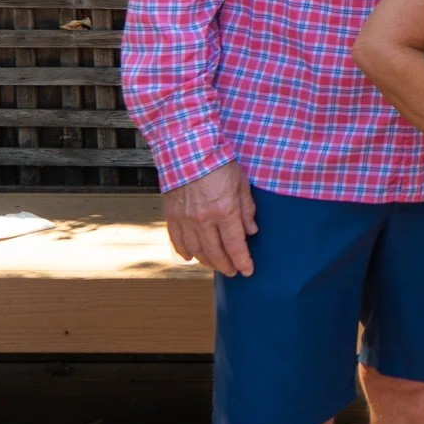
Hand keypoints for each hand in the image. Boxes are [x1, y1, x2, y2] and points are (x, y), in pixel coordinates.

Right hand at [162, 160, 257, 276]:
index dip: (242, 261)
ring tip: (216, 265)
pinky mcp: (172, 216)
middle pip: (215, 253)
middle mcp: (203, 220)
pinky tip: (192, 257)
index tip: (248, 271)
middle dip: (226, 266)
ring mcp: (185, 220)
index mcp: (224, 211)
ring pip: (196, 251)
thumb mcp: (241, 183)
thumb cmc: (218, 163)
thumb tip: (251, 231)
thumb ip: (247, 210)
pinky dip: (185, 252)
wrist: (188, 150)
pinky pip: (177, 241)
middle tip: (233, 272)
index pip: (235, 245)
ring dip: (207, 262)